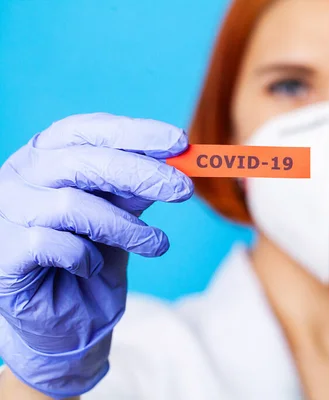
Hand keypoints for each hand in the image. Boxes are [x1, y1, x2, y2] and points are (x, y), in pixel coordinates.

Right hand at [0, 113, 193, 397]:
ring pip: (71, 205)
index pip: (88, 130)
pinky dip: (84, 256)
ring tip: (157, 244)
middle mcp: (21, 175)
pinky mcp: (3, 252)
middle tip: (184, 189)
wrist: (65, 316)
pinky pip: (51, 244)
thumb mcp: (121, 213)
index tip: (179, 142)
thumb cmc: (93, 253)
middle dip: (140, 173)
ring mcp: (6, 211)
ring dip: (124, 227)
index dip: (135, 133)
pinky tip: (92, 267)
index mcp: (48, 155)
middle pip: (82, 161)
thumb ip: (136, 187)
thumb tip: (175, 160)